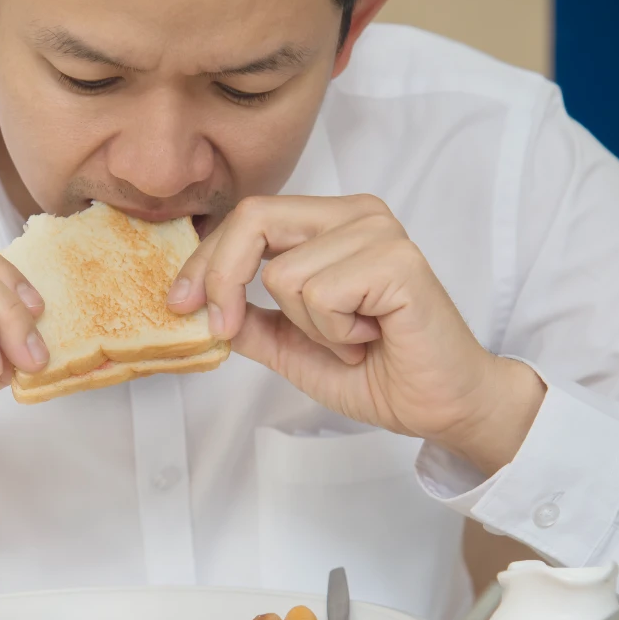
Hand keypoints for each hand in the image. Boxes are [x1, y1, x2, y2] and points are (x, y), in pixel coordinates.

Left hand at [167, 195, 544, 473]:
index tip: (178, 303)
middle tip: (224, 328)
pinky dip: (334, 333)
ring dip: (307, 327)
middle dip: (222, 278)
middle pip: (254, 218)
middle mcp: (356, 214)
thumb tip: (194, 303)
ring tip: (349, 339)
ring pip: (284, 273)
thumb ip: (247, 318)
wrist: (440, 405)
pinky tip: (369, 338)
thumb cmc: (378, 371)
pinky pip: (320, 294)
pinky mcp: (398, 262)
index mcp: (331, 223)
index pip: (248, 217)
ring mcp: (379, 232)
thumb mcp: (290, 345)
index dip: (203, 260)